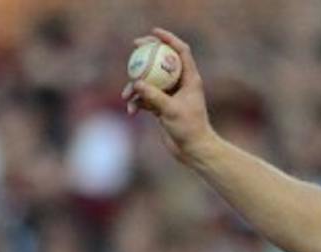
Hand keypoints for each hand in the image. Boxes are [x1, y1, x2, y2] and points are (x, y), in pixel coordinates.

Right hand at [123, 28, 215, 161]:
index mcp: (190, 80)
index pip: (181, 52)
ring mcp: (171, 95)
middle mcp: (181, 84)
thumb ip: (153, 96)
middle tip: (134, 47)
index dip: (169, 39)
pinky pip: (145, 97)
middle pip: (163, 60)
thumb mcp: (171, 111)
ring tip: (127, 95)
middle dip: (148, 53)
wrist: (193, 150)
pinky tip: (131, 110)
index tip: (154, 33)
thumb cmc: (189, 130)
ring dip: (136, 85)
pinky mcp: (162, 106)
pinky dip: (137, 102)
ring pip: (150, 80)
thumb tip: (135, 83)